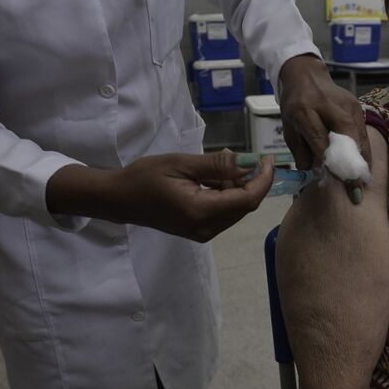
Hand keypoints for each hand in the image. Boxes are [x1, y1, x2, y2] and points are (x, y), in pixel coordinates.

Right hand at [46, 152, 273, 241]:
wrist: (119, 199)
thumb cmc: (145, 177)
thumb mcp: (182, 164)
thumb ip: (217, 165)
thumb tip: (250, 162)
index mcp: (201, 212)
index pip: (247, 199)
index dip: (263, 179)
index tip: (268, 158)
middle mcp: (206, 228)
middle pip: (245, 206)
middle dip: (251, 180)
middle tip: (241, 156)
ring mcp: (203, 233)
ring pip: (236, 209)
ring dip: (238, 187)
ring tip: (219, 165)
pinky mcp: (199, 231)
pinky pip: (224, 213)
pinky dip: (227, 194)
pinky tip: (213, 179)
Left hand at [278, 54, 370, 202]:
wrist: (306, 76)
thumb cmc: (295, 107)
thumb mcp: (290, 130)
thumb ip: (302, 153)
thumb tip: (318, 174)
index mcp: (303, 110)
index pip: (319, 139)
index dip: (327, 162)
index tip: (333, 183)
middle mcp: (328, 105)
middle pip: (345, 136)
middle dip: (351, 165)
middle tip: (355, 190)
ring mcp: (346, 104)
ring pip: (357, 136)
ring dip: (361, 161)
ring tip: (362, 183)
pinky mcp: (357, 106)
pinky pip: (362, 132)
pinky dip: (363, 151)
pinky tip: (364, 167)